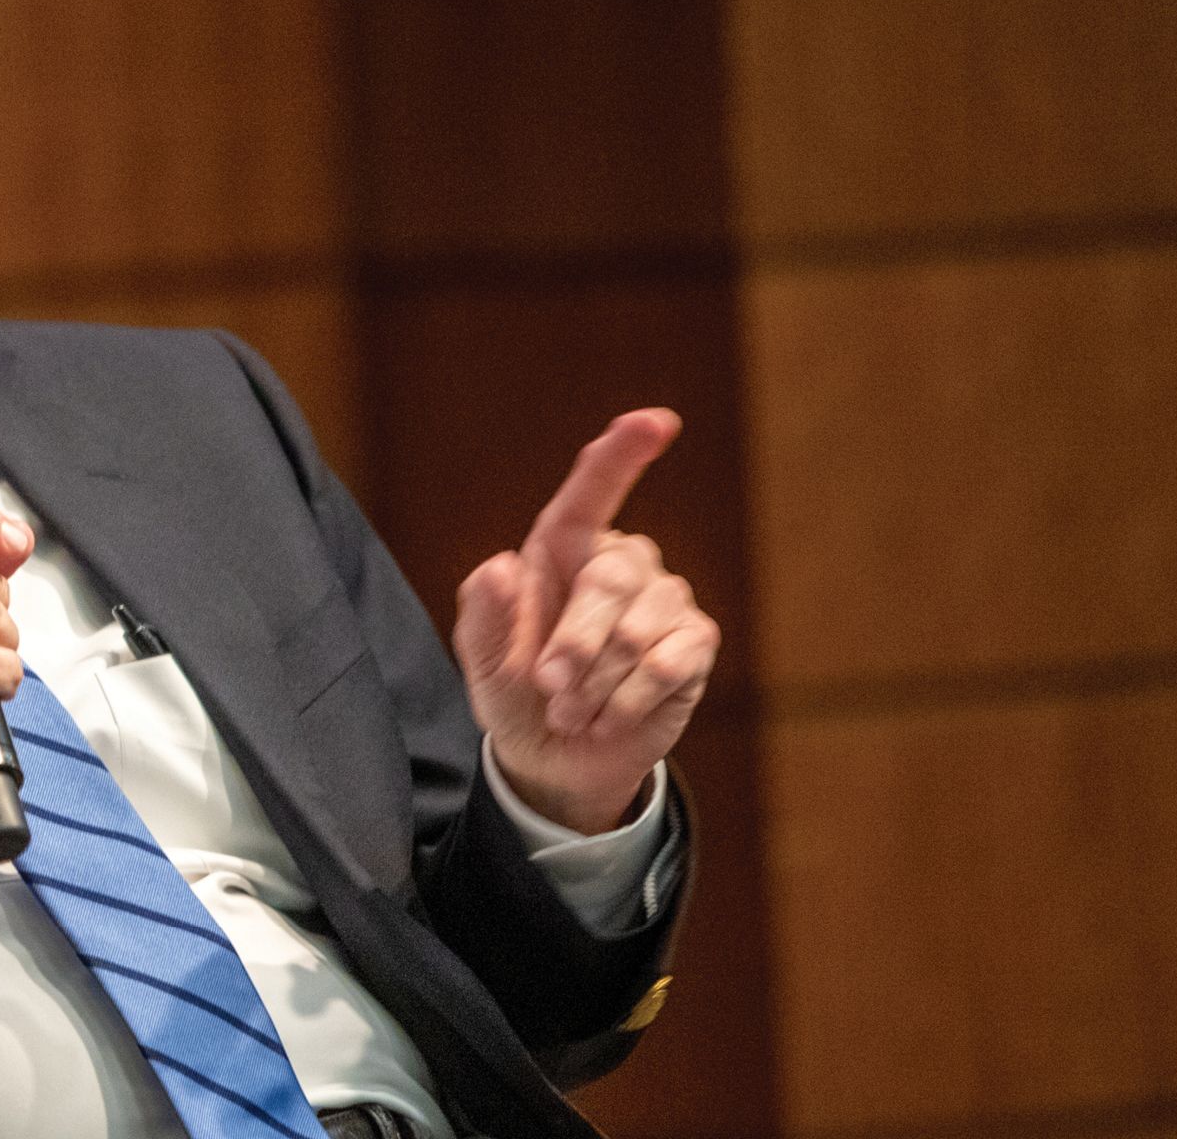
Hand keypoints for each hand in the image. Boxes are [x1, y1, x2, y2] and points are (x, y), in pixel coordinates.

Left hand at [452, 409, 717, 832]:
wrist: (555, 756)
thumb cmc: (515, 692)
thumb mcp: (482, 661)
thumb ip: (483, 616)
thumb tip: (498, 566)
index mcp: (562, 549)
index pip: (592, 490)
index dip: (623, 452)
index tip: (656, 421)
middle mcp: (619, 562)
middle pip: (611, 577)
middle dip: (575, 642)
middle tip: (548, 687)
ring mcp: (663, 600)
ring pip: (640, 627)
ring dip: (598, 680)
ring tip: (573, 709)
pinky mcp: (694, 644)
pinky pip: (670, 662)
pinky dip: (630, 698)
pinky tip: (611, 716)